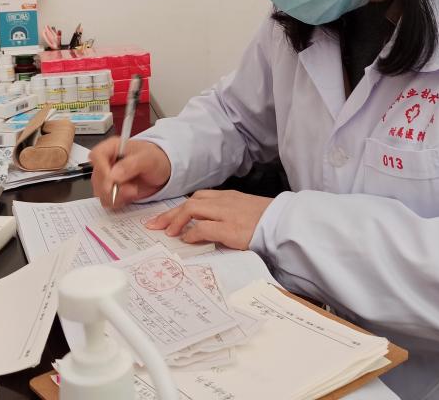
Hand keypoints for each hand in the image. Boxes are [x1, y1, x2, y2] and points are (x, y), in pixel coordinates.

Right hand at [90, 137, 170, 208]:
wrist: (162, 172)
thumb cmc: (156, 159)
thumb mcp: (148, 158)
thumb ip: (131, 164)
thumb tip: (113, 175)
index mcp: (112, 147)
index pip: (97, 156)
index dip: (101, 169)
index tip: (111, 181)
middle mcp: (106, 162)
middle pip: (97, 177)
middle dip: (113, 187)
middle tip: (131, 189)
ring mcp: (107, 178)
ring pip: (100, 192)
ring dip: (117, 196)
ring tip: (134, 190)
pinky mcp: (110, 191)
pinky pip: (106, 201)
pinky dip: (118, 202)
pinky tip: (130, 196)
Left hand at [145, 190, 272, 250]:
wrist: (283, 222)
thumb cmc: (266, 219)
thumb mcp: (243, 211)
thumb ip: (225, 215)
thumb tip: (206, 228)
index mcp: (227, 197)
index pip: (197, 199)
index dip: (178, 209)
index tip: (164, 219)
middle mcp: (224, 202)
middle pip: (190, 203)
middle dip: (170, 214)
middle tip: (155, 226)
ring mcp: (226, 214)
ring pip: (192, 209)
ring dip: (177, 221)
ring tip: (169, 233)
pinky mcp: (230, 229)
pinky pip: (203, 227)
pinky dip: (192, 233)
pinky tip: (187, 240)